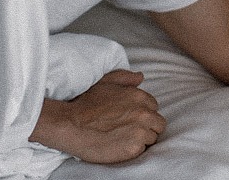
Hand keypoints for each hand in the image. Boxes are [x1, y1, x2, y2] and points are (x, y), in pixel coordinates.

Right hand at [29, 70, 166, 162]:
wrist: (71, 124)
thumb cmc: (85, 103)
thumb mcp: (105, 82)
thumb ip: (125, 78)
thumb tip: (140, 77)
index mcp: (138, 96)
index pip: (154, 108)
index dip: (143, 113)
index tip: (130, 118)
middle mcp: (143, 113)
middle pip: (158, 124)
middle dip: (147, 127)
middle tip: (129, 130)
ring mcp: (140, 131)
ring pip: (151, 138)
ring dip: (141, 139)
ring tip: (122, 138)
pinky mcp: (134, 148)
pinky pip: (142, 151)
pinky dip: (133, 150)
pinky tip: (119, 146)